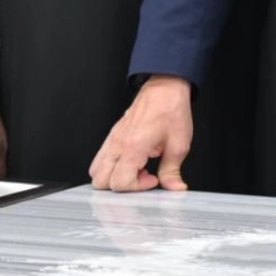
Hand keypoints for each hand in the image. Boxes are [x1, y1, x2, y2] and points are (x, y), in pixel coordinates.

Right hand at [88, 76, 193, 192]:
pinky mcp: (113, 134)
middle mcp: (118, 143)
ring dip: (114, 175)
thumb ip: (172, 171)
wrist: (165, 87)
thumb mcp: (179, 145)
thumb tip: (174, 187)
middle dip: (121, 185)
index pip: (119, 182)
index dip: (137, 187)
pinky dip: (112, 165)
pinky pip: (101, 157)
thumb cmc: (171, 110)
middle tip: (142, 176)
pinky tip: (133, 159)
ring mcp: (113, 138)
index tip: (153, 178)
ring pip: (95, 170)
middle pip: (100, 181)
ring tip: (137, 168)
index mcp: (134, 146)